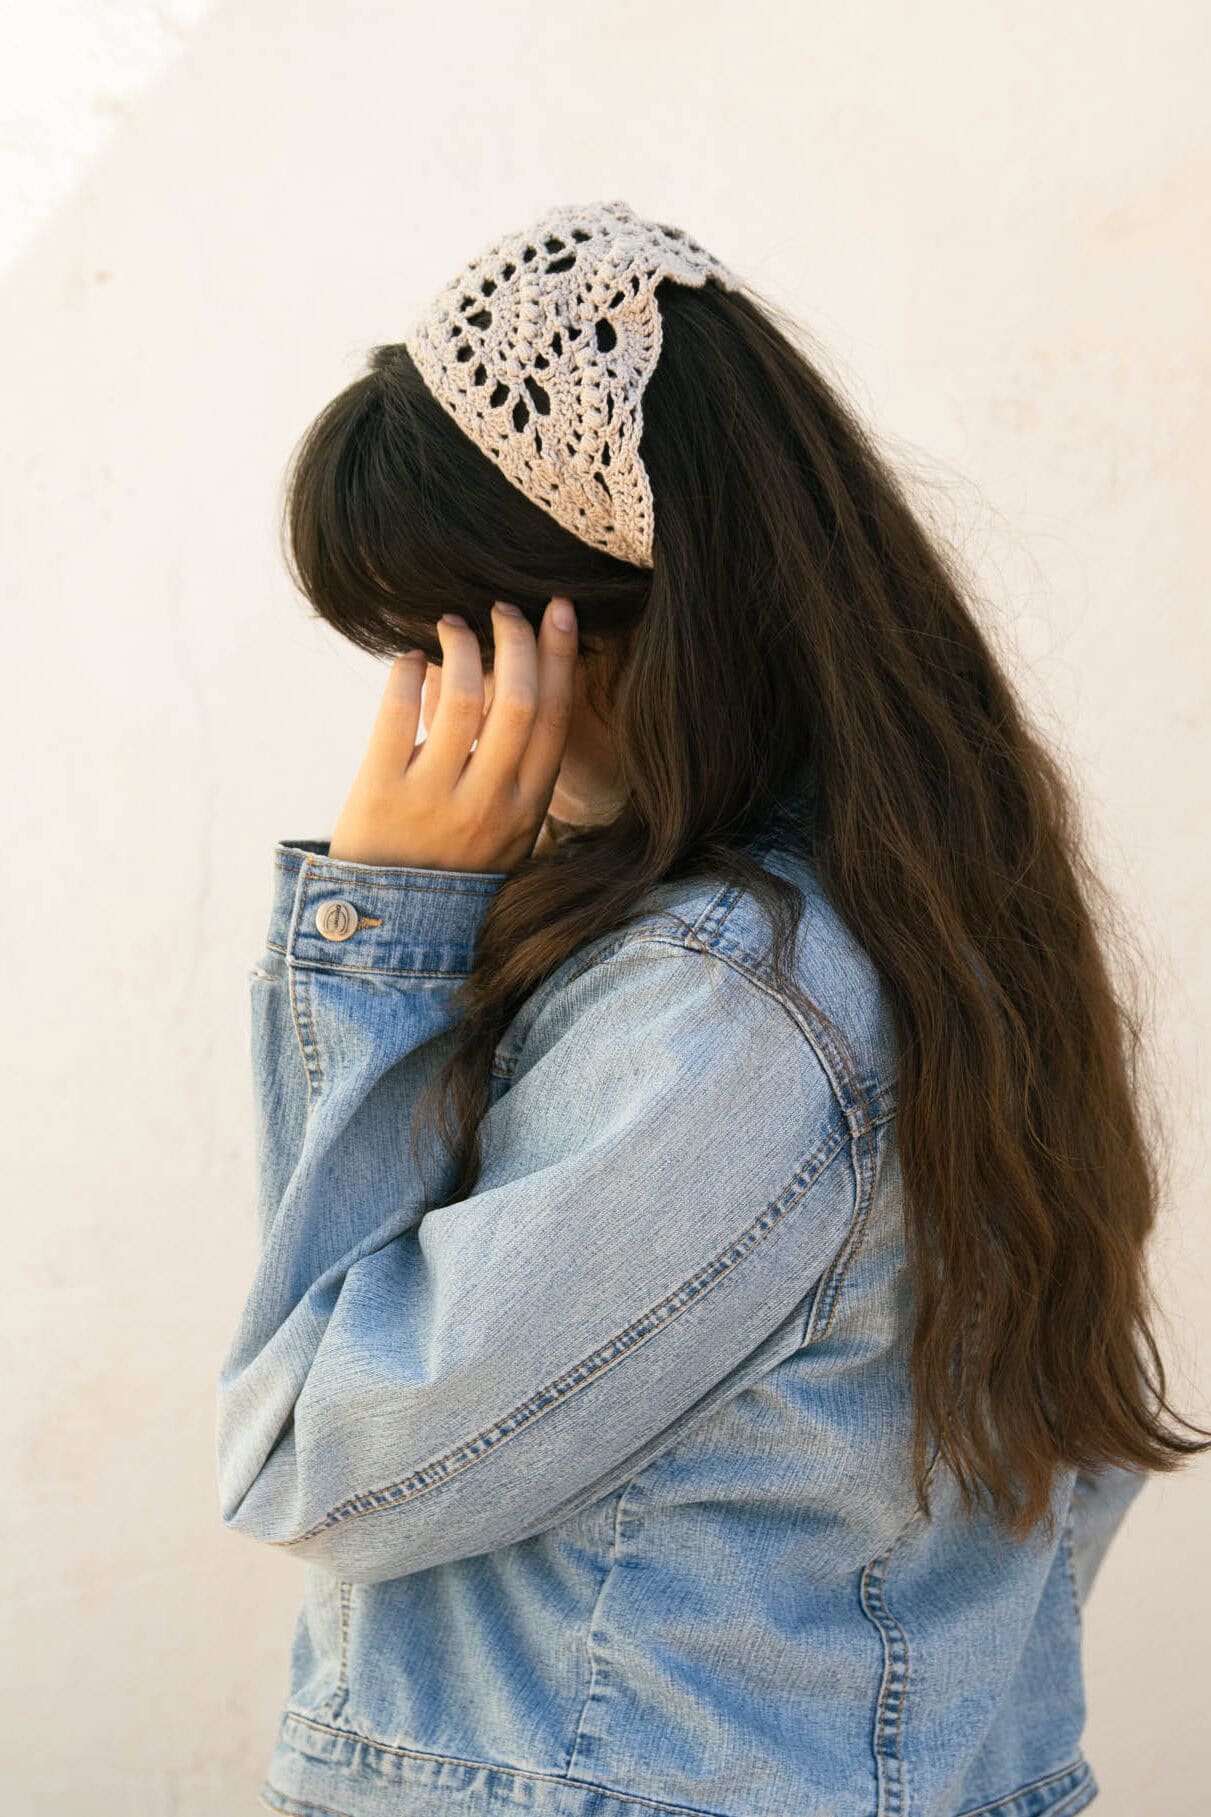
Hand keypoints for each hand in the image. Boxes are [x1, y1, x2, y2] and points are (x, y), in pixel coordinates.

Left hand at [327, 597, 577, 871]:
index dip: (561, 656)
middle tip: (503, 610)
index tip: (560, 610)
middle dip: (516, 640)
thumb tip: (488, 675)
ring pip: (458, 697)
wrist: (394, 931)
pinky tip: (408, 660)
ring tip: (452, 625)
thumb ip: (505, 761)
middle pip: (516, 699)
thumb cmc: (453, 868)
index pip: (554, 717)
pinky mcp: (380, 797)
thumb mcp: (502, 826)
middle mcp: (487, 804)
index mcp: (526, 809)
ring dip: (460, 647)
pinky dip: (405, 672)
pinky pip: (395, 714)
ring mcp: (434, 801)